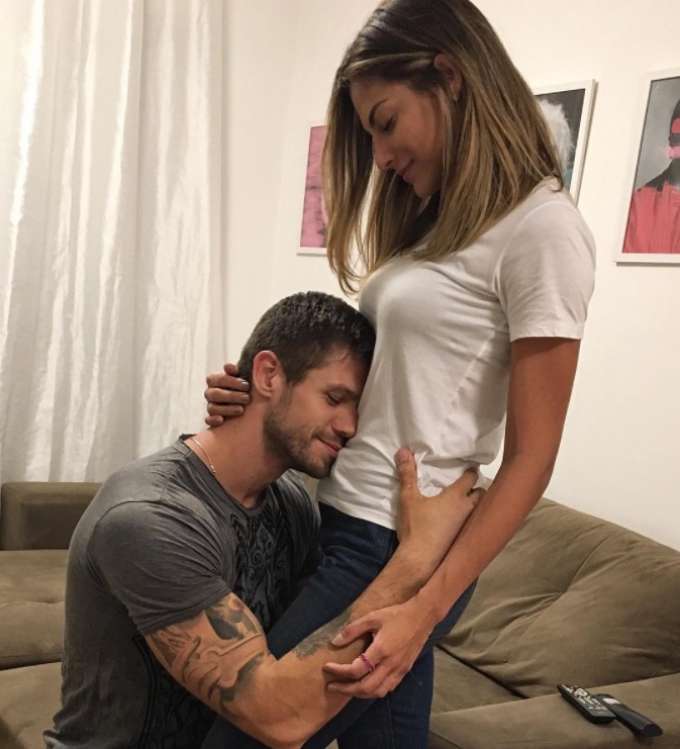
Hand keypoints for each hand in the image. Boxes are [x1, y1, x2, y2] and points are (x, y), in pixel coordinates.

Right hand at [204, 363, 250, 426]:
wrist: (248, 401)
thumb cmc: (244, 386)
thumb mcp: (241, 377)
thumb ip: (235, 371)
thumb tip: (228, 366)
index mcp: (214, 380)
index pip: (217, 379)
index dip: (232, 382)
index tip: (247, 385)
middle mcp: (209, 393)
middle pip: (214, 394)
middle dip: (232, 396)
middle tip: (247, 398)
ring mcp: (210, 406)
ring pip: (212, 408)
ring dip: (227, 409)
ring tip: (241, 410)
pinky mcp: (212, 419)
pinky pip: (208, 420)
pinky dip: (213, 420)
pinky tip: (222, 420)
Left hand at [323, 595, 433, 698]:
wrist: (422, 616)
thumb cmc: (396, 614)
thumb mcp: (372, 617)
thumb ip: (353, 630)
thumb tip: (335, 641)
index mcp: (381, 650)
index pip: (356, 670)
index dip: (339, 671)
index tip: (327, 667)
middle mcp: (390, 664)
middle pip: (365, 687)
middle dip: (346, 689)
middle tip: (332, 686)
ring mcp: (399, 670)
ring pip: (377, 692)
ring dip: (359, 693)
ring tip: (346, 688)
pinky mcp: (405, 671)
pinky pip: (388, 688)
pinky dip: (374, 691)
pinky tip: (366, 685)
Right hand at [395, 449, 483, 575]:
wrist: (420, 560)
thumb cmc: (416, 526)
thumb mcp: (409, 498)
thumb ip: (407, 474)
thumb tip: (403, 450)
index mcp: (456, 497)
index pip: (470, 478)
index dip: (471, 471)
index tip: (471, 465)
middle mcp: (466, 510)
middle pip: (481, 494)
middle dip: (477, 488)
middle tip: (468, 483)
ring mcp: (465, 526)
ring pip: (477, 510)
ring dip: (473, 504)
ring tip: (462, 500)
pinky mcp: (460, 539)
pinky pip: (469, 523)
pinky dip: (466, 518)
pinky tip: (454, 520)